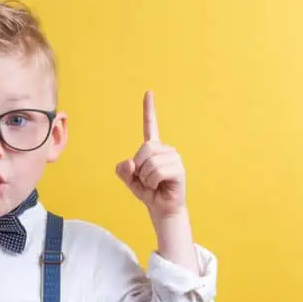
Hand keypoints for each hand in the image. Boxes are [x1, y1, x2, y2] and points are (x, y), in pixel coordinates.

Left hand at [115, 91, 186, 218]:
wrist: (162, 209)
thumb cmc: (148, 192)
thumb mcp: (129, 180)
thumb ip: (123, 170)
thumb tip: (130, 163)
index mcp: (153, 149)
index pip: (150, 125)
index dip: (149, 110)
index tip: (148, 92)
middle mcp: (166, 149)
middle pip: (143, 149)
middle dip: (138, 168)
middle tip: (146, 179)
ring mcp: (174, 158)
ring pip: (148, 163)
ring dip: (145, 178)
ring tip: (154, 184)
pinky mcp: (179, 169)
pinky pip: (155, 172)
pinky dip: (152, 183)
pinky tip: (160, 186)